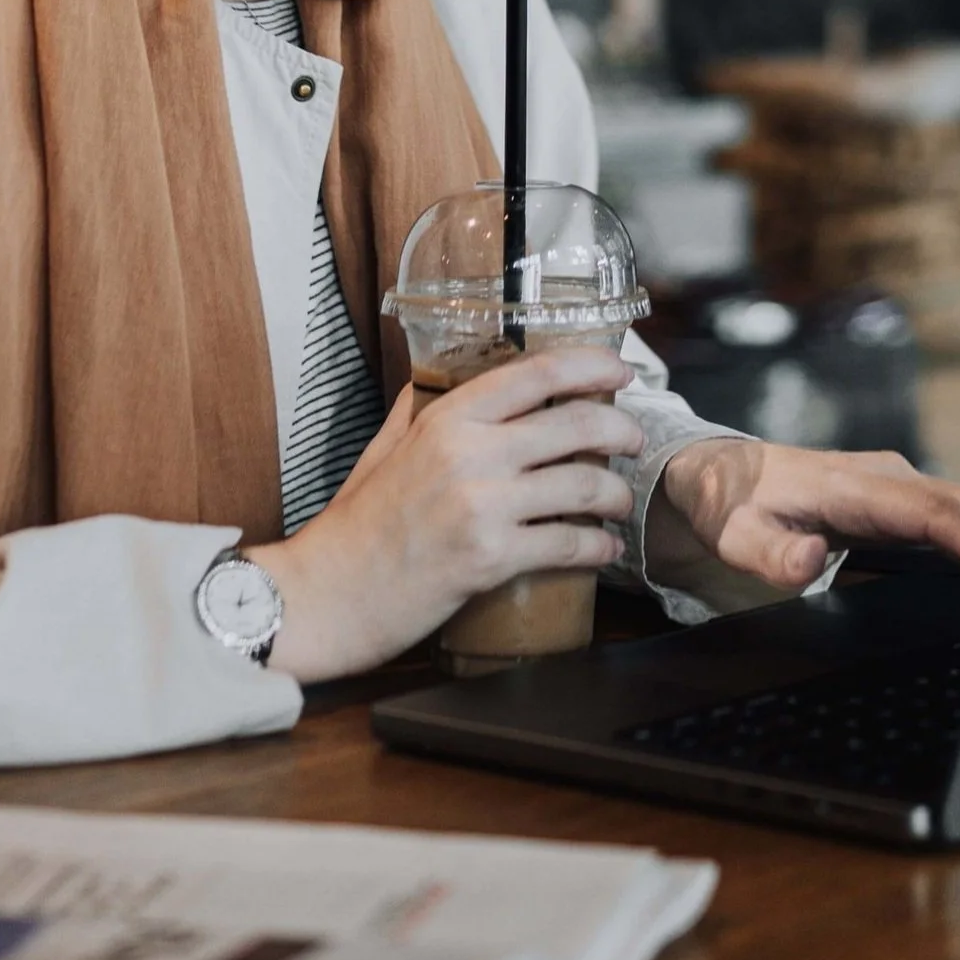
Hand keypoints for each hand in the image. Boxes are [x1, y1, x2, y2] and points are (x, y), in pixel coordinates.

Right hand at [244, 346, 642, 682]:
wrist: (325, 594)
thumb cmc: (355, 524)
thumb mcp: (385, 446)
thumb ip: (420, 405)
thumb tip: (445, 369)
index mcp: (448, 419)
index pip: (537, 373)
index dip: (591, 365)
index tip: (620, 370)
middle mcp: (469, 453)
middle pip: (575, 425)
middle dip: (621, 430)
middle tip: (634, 441)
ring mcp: (481, 505)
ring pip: (582, 486)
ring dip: (616, 494)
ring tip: (620, 501)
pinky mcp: (489, 558)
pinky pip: (568, 544)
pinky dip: (598, 546)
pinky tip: (605, 548)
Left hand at [649, 439, 959, 595]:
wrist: (721, 472)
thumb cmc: (731, 500)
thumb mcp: (733, 532)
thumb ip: (771, 552)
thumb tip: (813, 557)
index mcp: (853, 485)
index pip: (928, 511)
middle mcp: (885, 478)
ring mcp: (897, 486)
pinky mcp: (900, 498)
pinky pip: (955, 513)